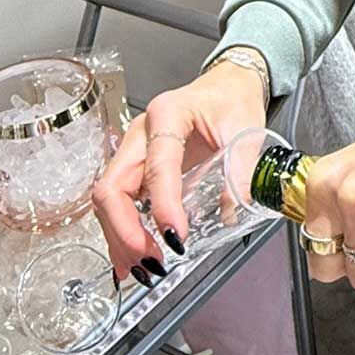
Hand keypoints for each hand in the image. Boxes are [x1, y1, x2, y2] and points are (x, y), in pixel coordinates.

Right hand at [91, 63, 266, 281]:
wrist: (225, 86)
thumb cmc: (231, 100)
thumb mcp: (246, 129)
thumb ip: (242, 171)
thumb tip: (232, 212)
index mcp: (167, 115)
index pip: (156, 165)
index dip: (163, 205)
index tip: (176, 237)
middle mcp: (140, 133)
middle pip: (112, 185)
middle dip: (126, 230)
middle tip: (151, 260)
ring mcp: (133, 150)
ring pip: (108, 198)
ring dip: (120, 237)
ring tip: (143, 267)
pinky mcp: (135, 167)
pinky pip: (118, 202)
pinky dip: (121, 232)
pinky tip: (130, 257)